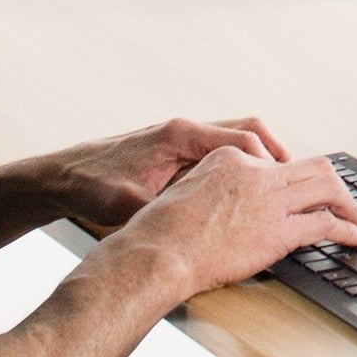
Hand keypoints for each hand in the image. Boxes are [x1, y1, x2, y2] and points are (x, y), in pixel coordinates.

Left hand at [48, 117, 292, 228]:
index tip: (283, 183)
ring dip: (259, 159)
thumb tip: (194, 225)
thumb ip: (163, 209)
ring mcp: (182, 139)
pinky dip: (239, 165)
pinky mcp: (177, 152)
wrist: (62, 176)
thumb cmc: (90, 185)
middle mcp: (185, 131)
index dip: (266, 163)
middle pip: (247, 130)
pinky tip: (244, 190)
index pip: (239, 140)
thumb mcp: (127, 203)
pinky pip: (220, 151)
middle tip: (294, 180)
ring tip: (278, 185)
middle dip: (274, 154)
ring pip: (236, 138)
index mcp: (178, 136)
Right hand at [115, 146, 356, 299]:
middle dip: (334, 184)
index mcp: (231, 157)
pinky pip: (325, 224)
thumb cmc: (160, 232)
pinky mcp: (277, 231)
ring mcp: (269, 200)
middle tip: (342, 201)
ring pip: (327, 186)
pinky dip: (348, 230)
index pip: (277, 164)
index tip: (301, 196)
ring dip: (348, 203)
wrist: (157, 253)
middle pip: (313, 166)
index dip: (294, 182)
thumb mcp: (184, 191)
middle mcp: (255, 172)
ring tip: (356, 218)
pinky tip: (356, 238)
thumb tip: (227, 201)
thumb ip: (212, 188)